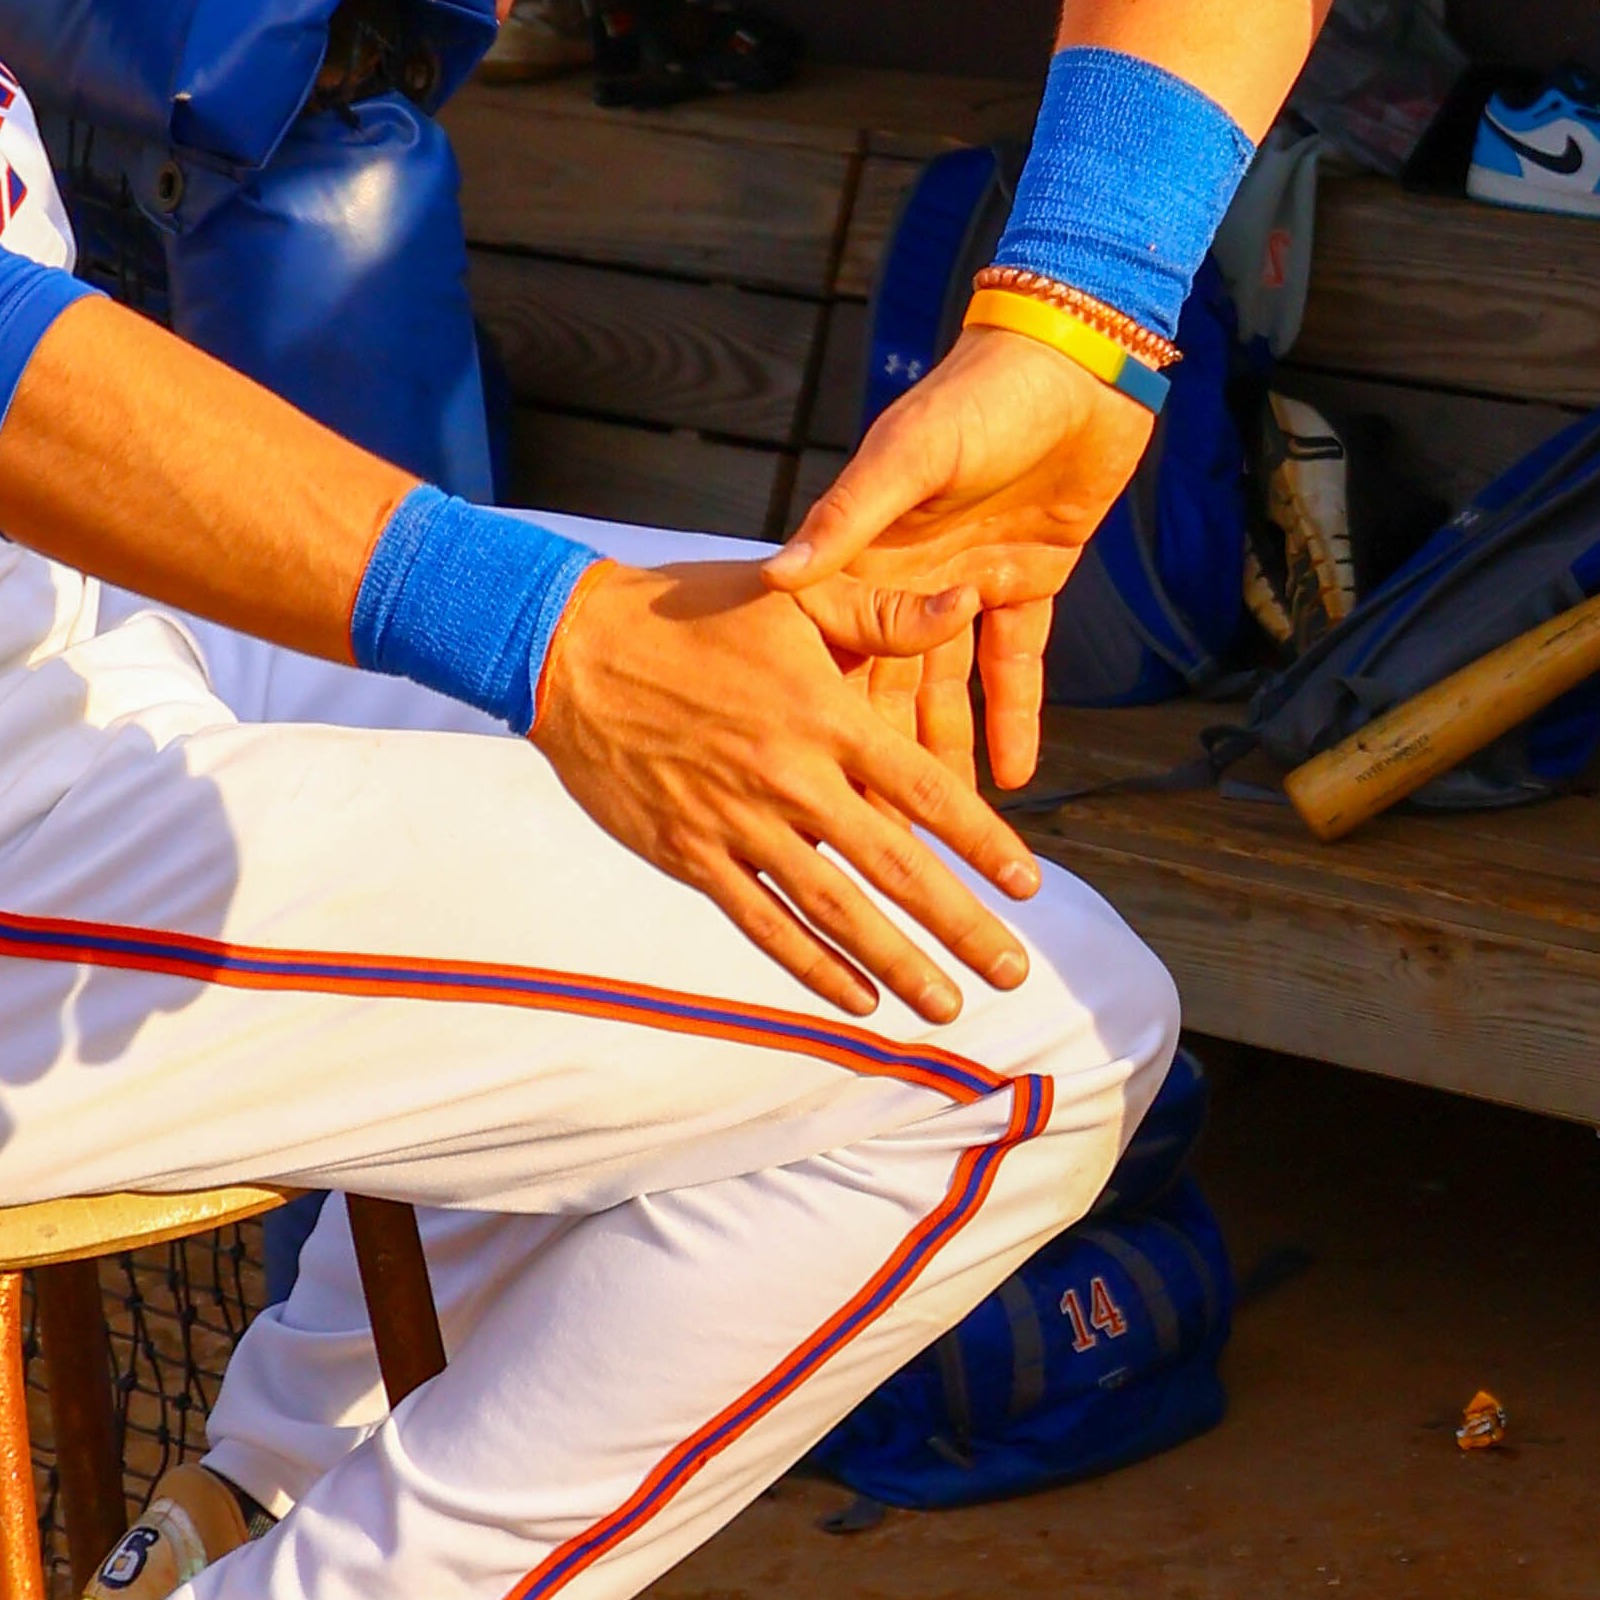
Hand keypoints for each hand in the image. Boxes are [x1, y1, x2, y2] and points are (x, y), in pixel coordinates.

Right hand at [530, 553, 1043, 1023]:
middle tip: (1013, 973)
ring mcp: (738, 824)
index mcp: (825, 716)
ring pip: (833, 910)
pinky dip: (812, 967)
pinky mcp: (690, 854)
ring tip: (949, 1006)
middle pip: (893, 867)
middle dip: (960, 924)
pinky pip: (762, 923)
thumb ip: (886, 611)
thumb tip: (970, 600)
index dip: (981, 842)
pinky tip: (859, 1000)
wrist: (570, 647)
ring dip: (896, 963)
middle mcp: (790, 779)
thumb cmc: (693, 611)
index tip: (1029, 886)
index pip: (925, 790)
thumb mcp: (795, 594)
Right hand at [779, 328, 1150, 795]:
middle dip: (888, 763)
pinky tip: (1013, 775)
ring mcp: (970, 586)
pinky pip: (1016, 665)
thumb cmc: (977, 399)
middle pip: (894, 688)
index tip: (813, 789)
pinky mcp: (1028, 585)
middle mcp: (913, 580)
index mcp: (872, 552)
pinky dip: (1015, 716)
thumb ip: (849, 516)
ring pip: (952, 689)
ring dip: (949, 756)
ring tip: (947, 831)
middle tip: (884, 843)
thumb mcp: (909, 454)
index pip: (841, 650)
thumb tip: (776, 574)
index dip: (833, 716)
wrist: (1072, 366)